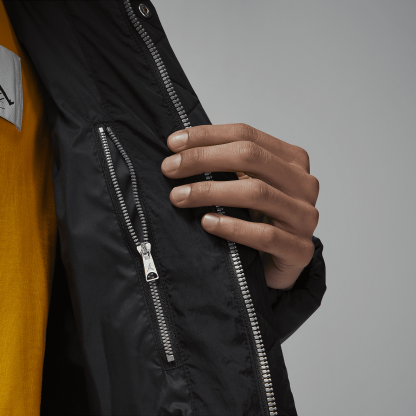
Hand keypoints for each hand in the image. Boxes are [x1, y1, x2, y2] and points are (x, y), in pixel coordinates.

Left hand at [161, 124, 318, 289]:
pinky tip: (207, 223)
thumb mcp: (247, 183)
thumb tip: (179, 149)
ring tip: (179, 196)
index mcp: (292, 160)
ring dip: (211, 192)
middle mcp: (304, 183)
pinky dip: (232, 227)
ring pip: (256, 192)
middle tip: (169, 168)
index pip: (247, 135)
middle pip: (251, 157)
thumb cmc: (260, 218)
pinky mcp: (300, 249)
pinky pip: (265, 235)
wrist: (281, 260)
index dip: (207, 136)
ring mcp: (305, 216)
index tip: (172, 144)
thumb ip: (228, 166)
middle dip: (203, 159)